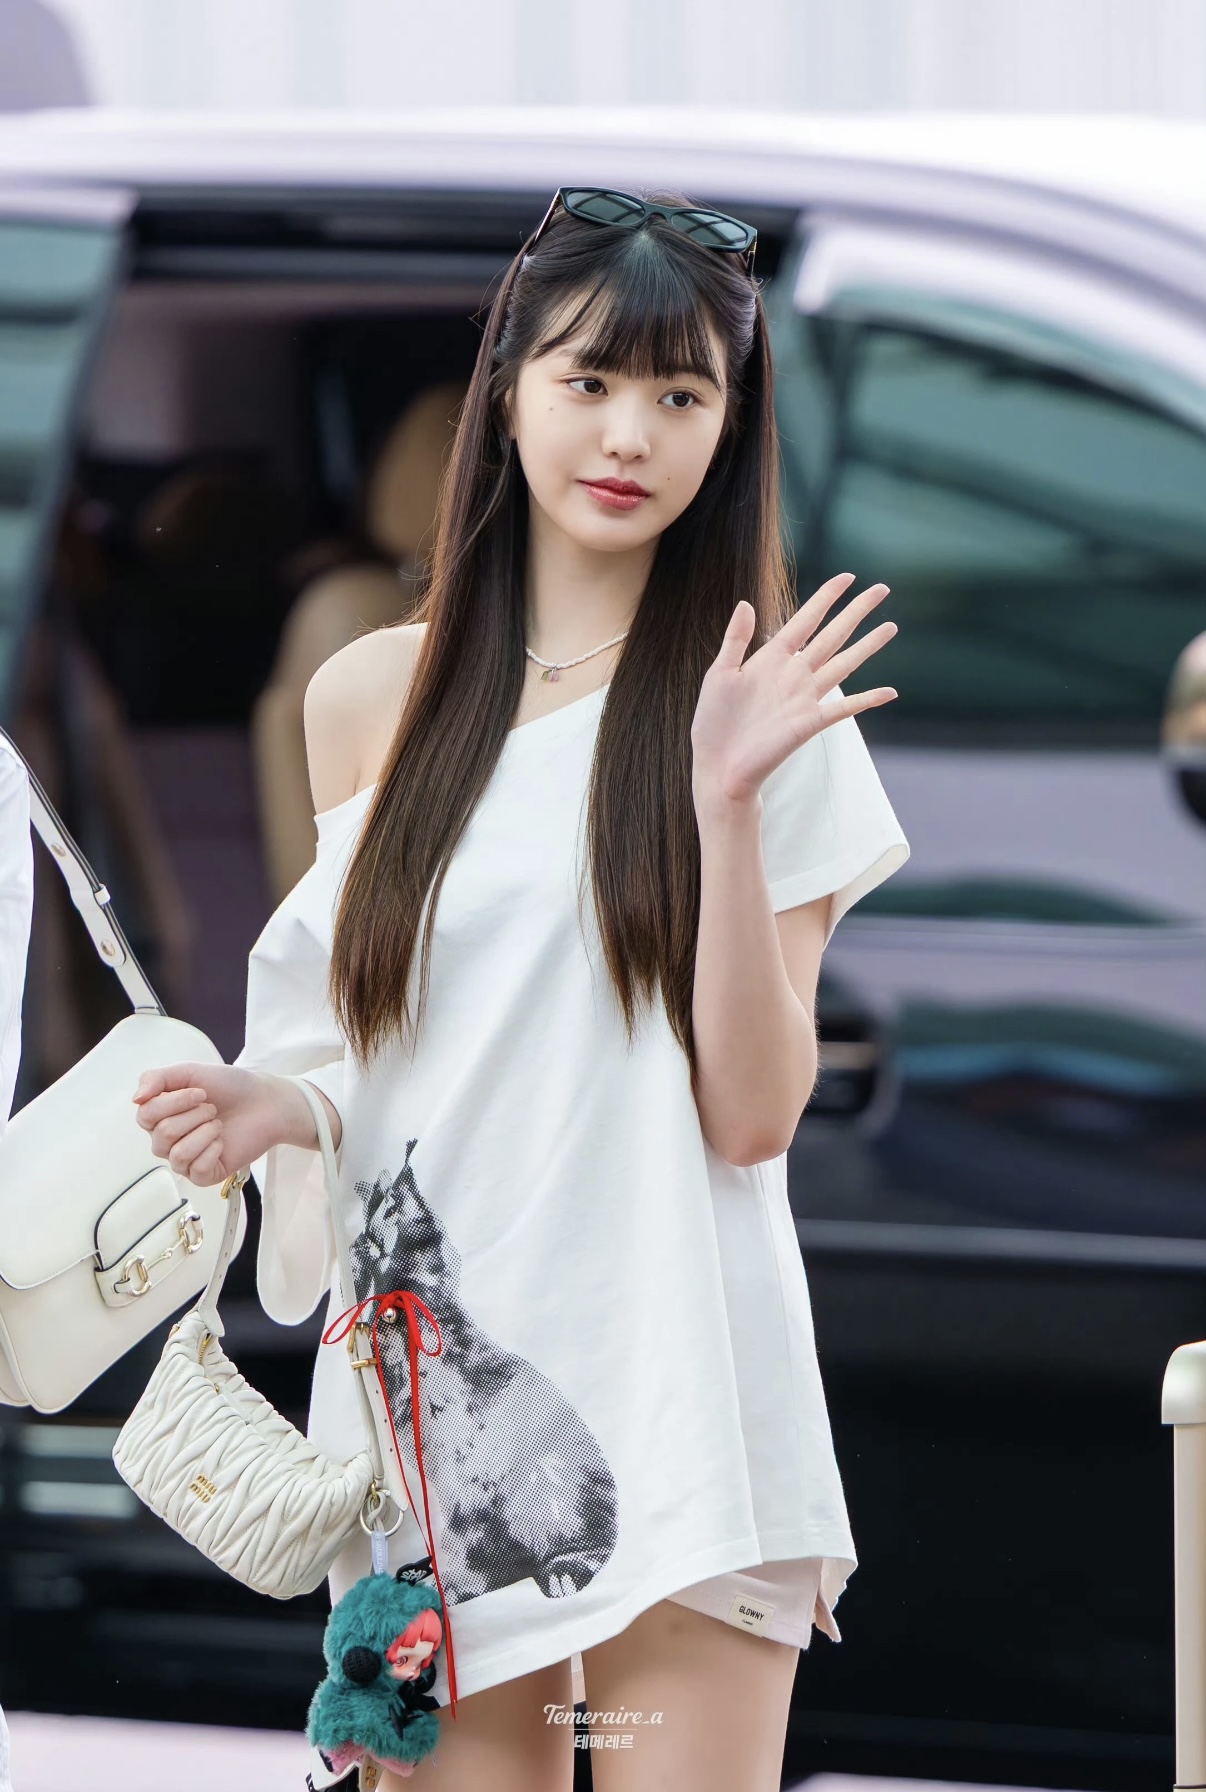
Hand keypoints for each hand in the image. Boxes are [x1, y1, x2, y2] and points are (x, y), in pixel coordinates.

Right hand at [131, 1063, 321, 1187]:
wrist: (265, 1102)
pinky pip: (196, 1170)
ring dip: (204, 1132)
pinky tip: (222, 1142)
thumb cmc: (230, 1087)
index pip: (145, 1115)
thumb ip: (156, 1078)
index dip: (174, 1102)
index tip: (200, 1092)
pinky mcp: (205, 1174)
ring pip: (178, 1154)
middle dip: (194, 1115)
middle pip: (163, 1134)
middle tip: (212, 1108)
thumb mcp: (190, 1072)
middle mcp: (168, 1140)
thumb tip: (135, 1099)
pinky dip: (213, 1150)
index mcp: (160, 1115)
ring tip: (218, 1124)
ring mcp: (185, 1159)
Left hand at [691, 573, 897, 809]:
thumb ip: (735, 639)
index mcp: (771, 657)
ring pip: (845, 663)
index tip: (847, 577)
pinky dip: (868, 700)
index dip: (826, 597)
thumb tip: (745, 603)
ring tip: (891, 626)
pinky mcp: (811, 722)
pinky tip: (889, 692)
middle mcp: (794, 673)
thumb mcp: (719, 674)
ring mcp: (805, 697)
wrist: (718, 766)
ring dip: (868, 645)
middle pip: (833, 634)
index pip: (806, 619)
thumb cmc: (713, 723)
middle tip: (882, 589)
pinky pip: (845, 707)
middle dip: (857, 611)